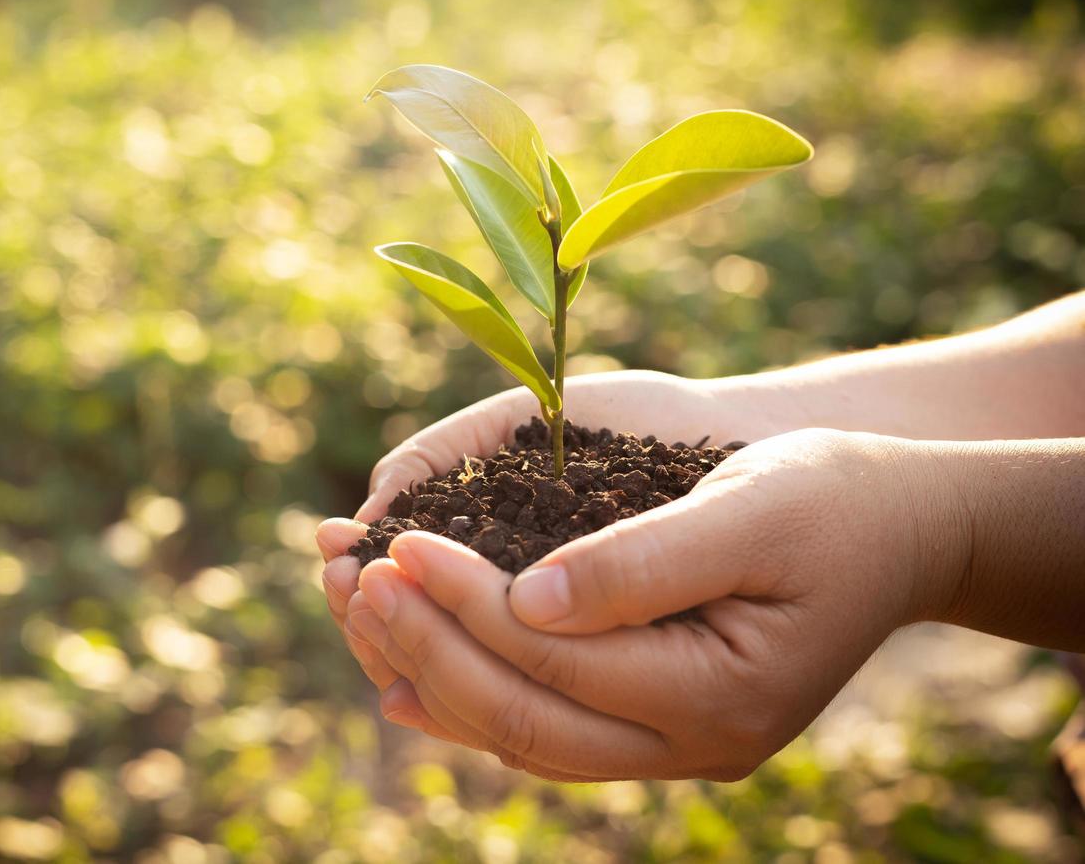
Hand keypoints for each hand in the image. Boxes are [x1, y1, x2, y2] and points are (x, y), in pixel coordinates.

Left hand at [318, 369, 801, 744]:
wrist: (900, 527)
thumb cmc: (832, 498)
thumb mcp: (751, 509)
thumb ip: (643, 561)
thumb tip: (526, 600)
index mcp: (718, 694)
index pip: (553, 656)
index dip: (462, 602)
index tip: (394, 544)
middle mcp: (691, 746)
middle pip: (522, 716)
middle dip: (423, 645)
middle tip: (348, 580)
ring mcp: (672, 749)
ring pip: (522, 737)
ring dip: (428, 674)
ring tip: (353, 611)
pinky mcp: (654, 726)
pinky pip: (544, 733)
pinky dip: (469, 704)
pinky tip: (404, 676)